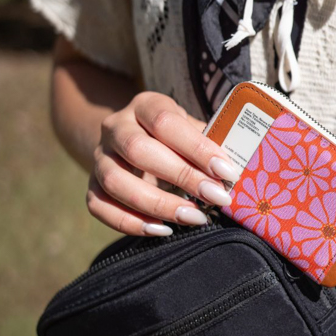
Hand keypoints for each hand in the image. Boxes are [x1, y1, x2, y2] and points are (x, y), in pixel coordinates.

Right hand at [88, 91, 238, 236]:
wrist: (131, 142)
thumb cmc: (175, 139)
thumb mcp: (192, 130)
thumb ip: (210, 144)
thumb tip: (244, 166)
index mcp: (144, 106)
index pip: (166, 123)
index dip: (197, 149)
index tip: (227, 173)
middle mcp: (114, 127)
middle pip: (137, 151)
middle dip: (181, 177)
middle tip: (216, 198)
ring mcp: (98, 157)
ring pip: (114, 181)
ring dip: (157, 204)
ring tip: (192, 218)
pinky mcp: (91, 186)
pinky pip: (99, 207)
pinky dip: (129, 222)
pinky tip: (162, 229)